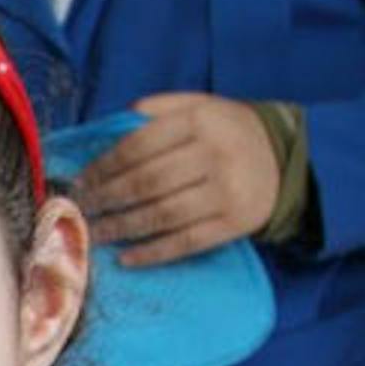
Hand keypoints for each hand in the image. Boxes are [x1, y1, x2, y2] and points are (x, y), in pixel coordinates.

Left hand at [76, 93, 283, 266]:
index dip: (104, 167)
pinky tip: (126, 258)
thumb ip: (158, 109)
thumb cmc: (227, 132)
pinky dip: (153, 253)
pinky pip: (186, 242)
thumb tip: (110, 125)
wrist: (284, 157)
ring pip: (163, 214)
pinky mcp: (235, 222)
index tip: (80, 182)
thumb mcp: (201, 106)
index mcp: (200, 121)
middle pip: (147, 182)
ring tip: (95, 234)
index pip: (139, 146)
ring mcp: (227, 191)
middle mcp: (215, 154)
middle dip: (107, 199)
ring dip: (123, 228)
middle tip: (81, 211)